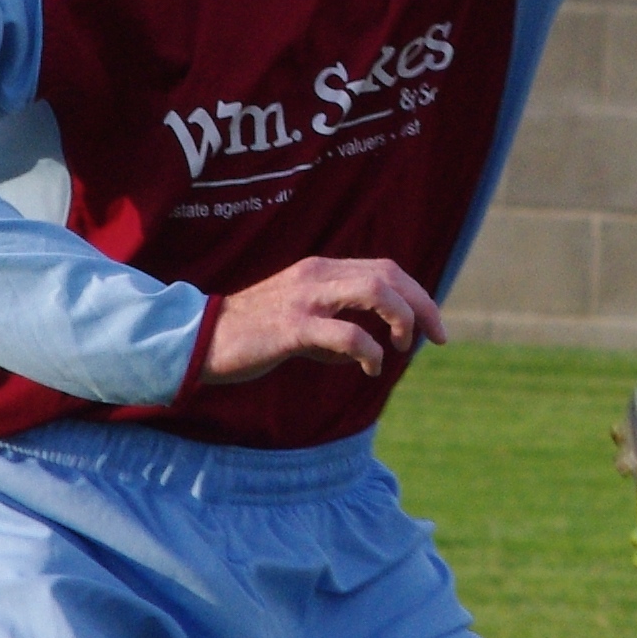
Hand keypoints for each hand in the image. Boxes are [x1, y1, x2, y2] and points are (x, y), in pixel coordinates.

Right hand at [204, 254, 445, 381]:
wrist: (199, 341)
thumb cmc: (251, 336)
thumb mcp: (301, 325)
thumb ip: (334, 329)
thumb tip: (367, 349)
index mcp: (321, 270)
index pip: (385, 269)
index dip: (416, 294)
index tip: (433, 326)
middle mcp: (317, 275)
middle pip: (388, 275)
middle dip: (421, 305)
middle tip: (437, 337)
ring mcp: (304, 298)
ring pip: (374, 291)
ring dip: (401, 318)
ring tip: (402, 347)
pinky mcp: (292, 326)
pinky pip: (346, 332)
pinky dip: (369, 350)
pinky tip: (371, 368)